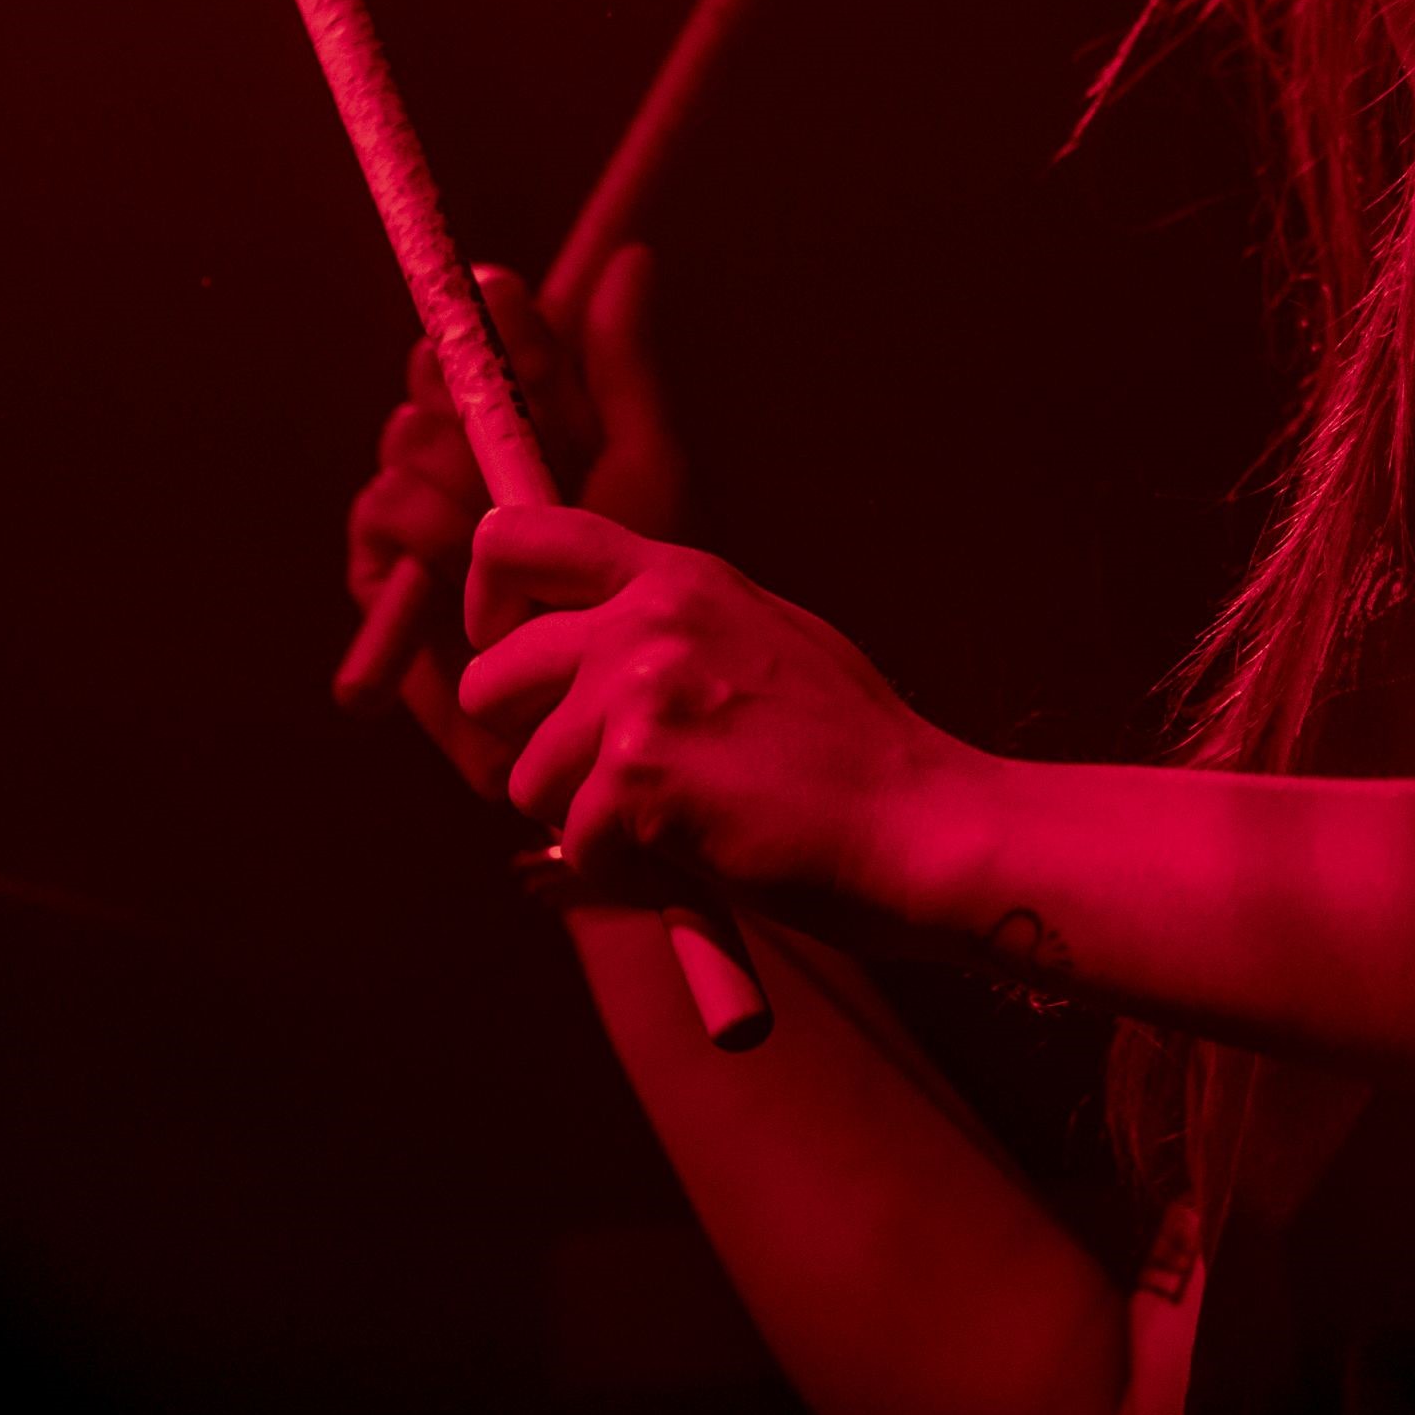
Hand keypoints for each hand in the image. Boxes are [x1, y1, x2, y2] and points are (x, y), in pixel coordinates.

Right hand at [338, 244, 681, 795]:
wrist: (595, 700)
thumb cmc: (630, 589)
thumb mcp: (646, 464)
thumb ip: (625, 365)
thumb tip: (627, 256)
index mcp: (528, 410)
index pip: (487, 325)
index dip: (495, 307)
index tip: (515, 297)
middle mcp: (465, 444)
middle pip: (432, 365)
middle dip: (471, 389)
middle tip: (516, 429)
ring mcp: (419, 503)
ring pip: (407, 435)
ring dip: (460, 477)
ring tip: (508, 530)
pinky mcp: (383, 566)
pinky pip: (379, 510)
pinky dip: (425, 534)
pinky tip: (467, 569)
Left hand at [456, 507, 975, 911]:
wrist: (925, 825)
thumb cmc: (854, 755)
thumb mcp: (760, 639)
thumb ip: (668, 629)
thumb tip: (576, 644)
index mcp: (678, 577)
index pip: (516, 539)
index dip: (489, 605)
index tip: (515, 657)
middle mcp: (648, 617)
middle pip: (491, 679)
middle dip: (534, 745)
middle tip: (611, 781)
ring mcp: (641, 692)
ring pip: (525, 780)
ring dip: (587, 822)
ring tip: (682, 823)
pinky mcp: (640, 775)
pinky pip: (576, 846)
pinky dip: (629, 874)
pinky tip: (702, 859)